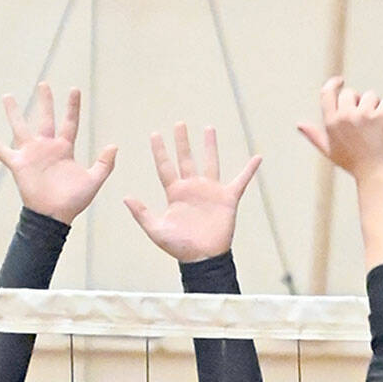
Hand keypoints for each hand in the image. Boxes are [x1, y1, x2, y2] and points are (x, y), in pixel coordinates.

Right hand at [0, 83, 116, 224]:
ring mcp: (31, 154)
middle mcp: (47, 147)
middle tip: (44, 84)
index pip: (70, 122)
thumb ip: (105, 164)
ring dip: (14, 113)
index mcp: (65, 148)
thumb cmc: (74, 200)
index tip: (74, 89)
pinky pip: (1, 150)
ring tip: (7, 96)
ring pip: (20, 128)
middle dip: (45, 102)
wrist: (54, 216)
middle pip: (45, 118)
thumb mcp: (94, 180)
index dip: (72, 106)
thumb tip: (114, 145)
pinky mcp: (18, 164)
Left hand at [125, 123, 261, 262]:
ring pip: (211, 163)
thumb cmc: (180, 247)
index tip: (155, 134)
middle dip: (182, 142)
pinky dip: (249, 170)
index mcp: (175, 193)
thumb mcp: (156, 230)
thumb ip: (142, 213)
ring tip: (208, 128)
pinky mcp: (228, 198)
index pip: (165, 167)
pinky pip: (241, 181)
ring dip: (210, 146)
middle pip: (186, 159)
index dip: (160, 151)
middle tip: (179, 124)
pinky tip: (257, 157)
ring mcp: (210, 191)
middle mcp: (192, 188)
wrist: (203, 258)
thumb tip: (125, 197)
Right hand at [298, 77, 382, 180]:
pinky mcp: (382, 116)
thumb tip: (300, 125)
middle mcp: (346, 116)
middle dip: (358, 102)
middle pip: (350, 93)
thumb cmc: (354, 164)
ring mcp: (365, 115)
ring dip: (375, 107)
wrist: (377, 175)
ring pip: (371, 96)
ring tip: (375, 128)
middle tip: (364, 122)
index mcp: (331, 122)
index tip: (340, 81)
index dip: (333, 84)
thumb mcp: (330, 150)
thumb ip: (315, 135)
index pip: (327, 93)